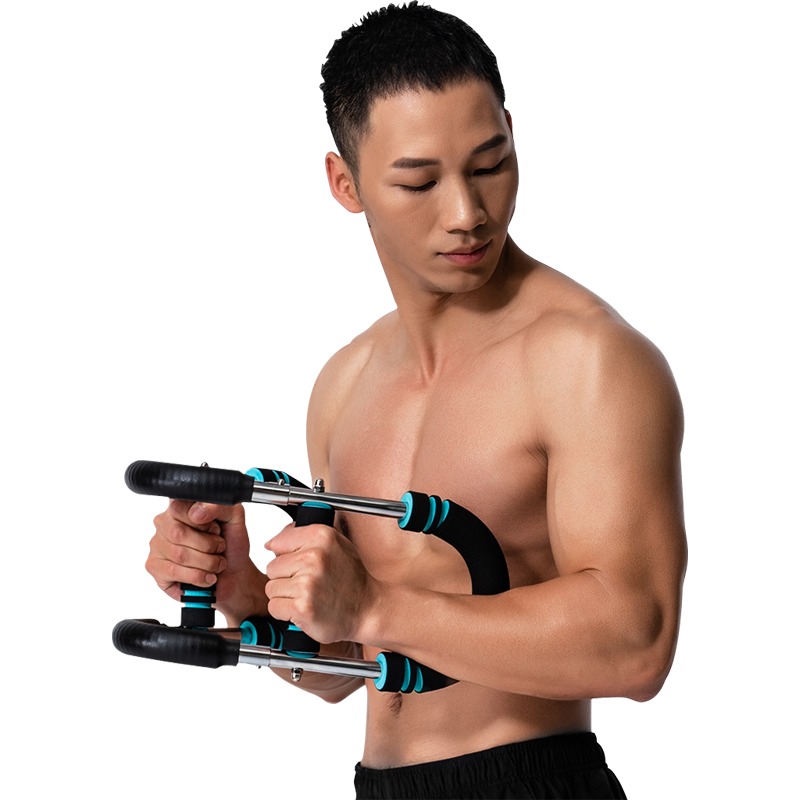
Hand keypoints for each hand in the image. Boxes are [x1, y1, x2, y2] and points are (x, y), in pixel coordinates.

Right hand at [146, 499, 265, 622]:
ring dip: (207, 563)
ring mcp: (157, 545)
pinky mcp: (155, 566)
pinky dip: (198, 576)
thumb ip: (219, 506)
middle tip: (220, 548)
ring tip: (216, 564)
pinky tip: (206, 576)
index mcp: (181, 506)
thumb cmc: (230, 543)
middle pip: (178, 533)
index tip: (216, 530)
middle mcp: (164, 523)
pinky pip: (174, 572)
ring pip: (179, 555)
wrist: (233, 573)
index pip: (179, 507)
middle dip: (208, 545)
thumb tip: (196, 513)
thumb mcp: (234, 518)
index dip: (203, 523)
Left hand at [265, 522, 375, 644]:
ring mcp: (308, 583)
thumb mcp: (336, 544)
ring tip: (308, 596)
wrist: (368, 609)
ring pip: (271, 588)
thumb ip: (306, 536)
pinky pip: (274, 607)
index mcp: (322, 536)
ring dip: (285, 596)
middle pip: (272, 567)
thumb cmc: (352, 579)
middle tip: (308, 583)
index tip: (300, 565)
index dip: (287, 556)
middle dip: (285, 578)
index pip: (278, 542)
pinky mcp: (302, 607)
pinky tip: (304, 608)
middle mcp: (314, 557)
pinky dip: (286, 612)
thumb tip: (272, 542)